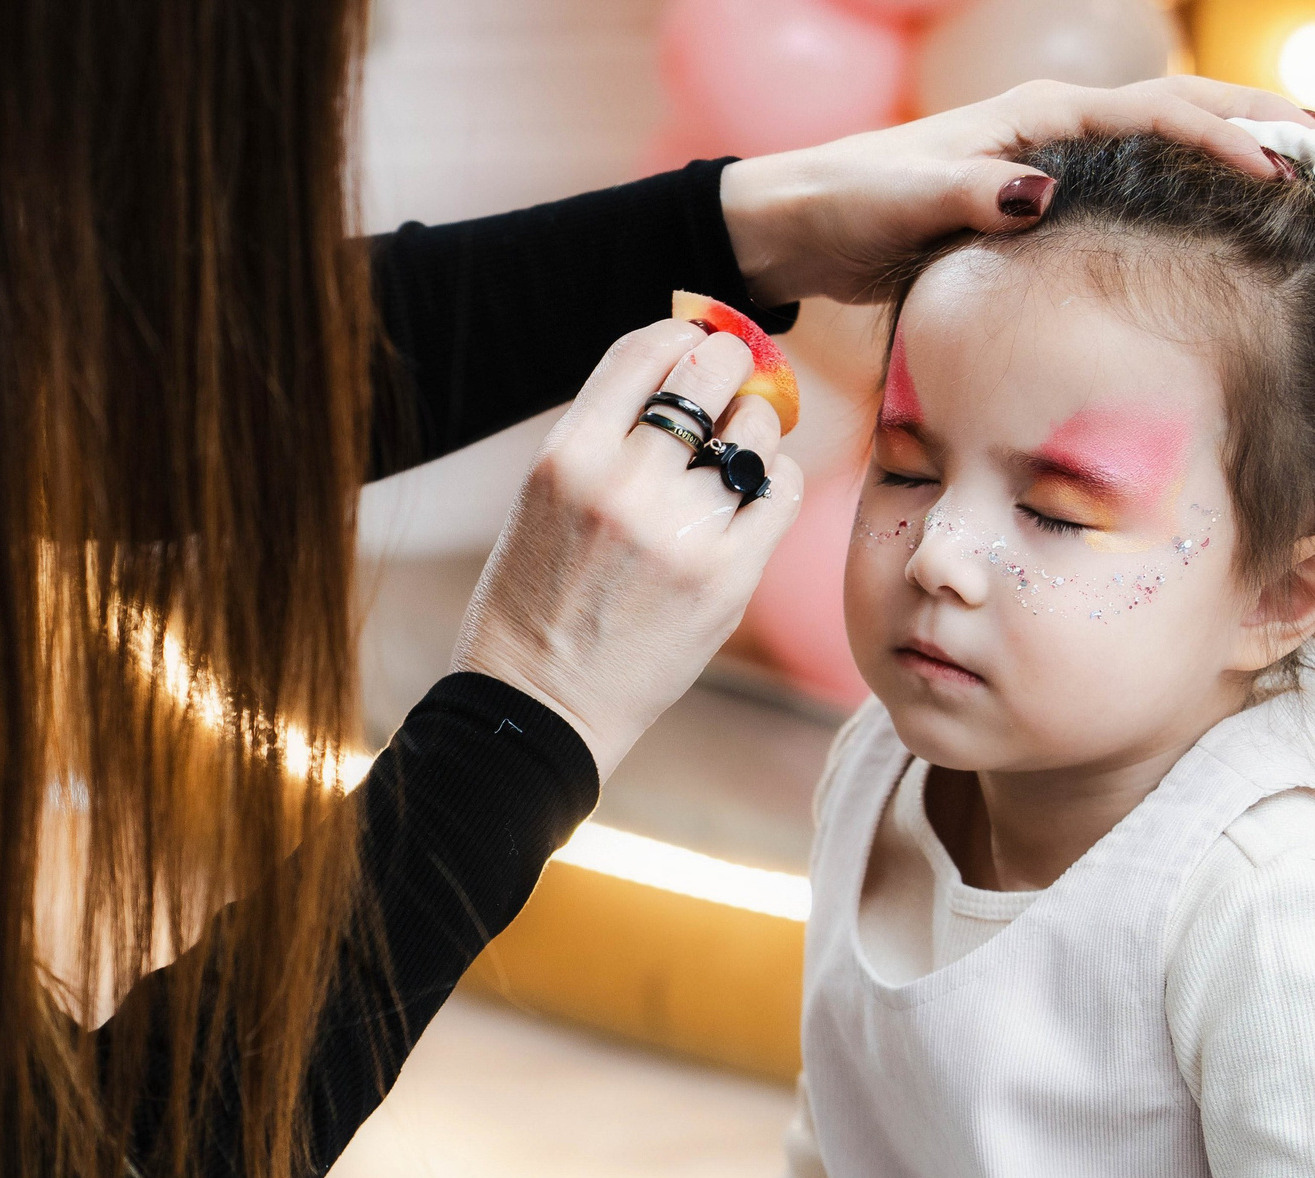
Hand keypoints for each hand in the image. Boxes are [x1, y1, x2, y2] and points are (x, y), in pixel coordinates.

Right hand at [454, 321, 802, 782]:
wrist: (538, 705)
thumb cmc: (533, 601)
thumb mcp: (543, 500)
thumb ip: (604, 438)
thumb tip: (682, 372)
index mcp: (568, 456)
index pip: (646, 350)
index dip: (683, 335)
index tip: (696, 343)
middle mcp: (625, 484)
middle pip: (711, 373)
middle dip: (731, 364)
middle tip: (736, 377)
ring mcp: (680, 531)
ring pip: (756, 431)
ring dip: (757, 426)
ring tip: (739, 448)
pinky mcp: (726, 578)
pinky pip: (780, 491)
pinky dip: (775, 479)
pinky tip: (754, 492)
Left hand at [719, 76, 1314, 305]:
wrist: (796, 223)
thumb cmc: (844, 208)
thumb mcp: (903, 204)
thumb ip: (969, 197)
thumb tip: (1041, 195)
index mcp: (1037, 120)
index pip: (1160, 115)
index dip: (1229, 138)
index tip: (1289, 172)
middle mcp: (1057, 129)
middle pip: (1191, 112)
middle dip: (1276, 127)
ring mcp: (1055, 162)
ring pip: (1176, 144)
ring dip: (1253, 152)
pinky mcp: (1041, 203)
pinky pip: (1143, 186)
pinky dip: (1199, 192)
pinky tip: (1238, 226)